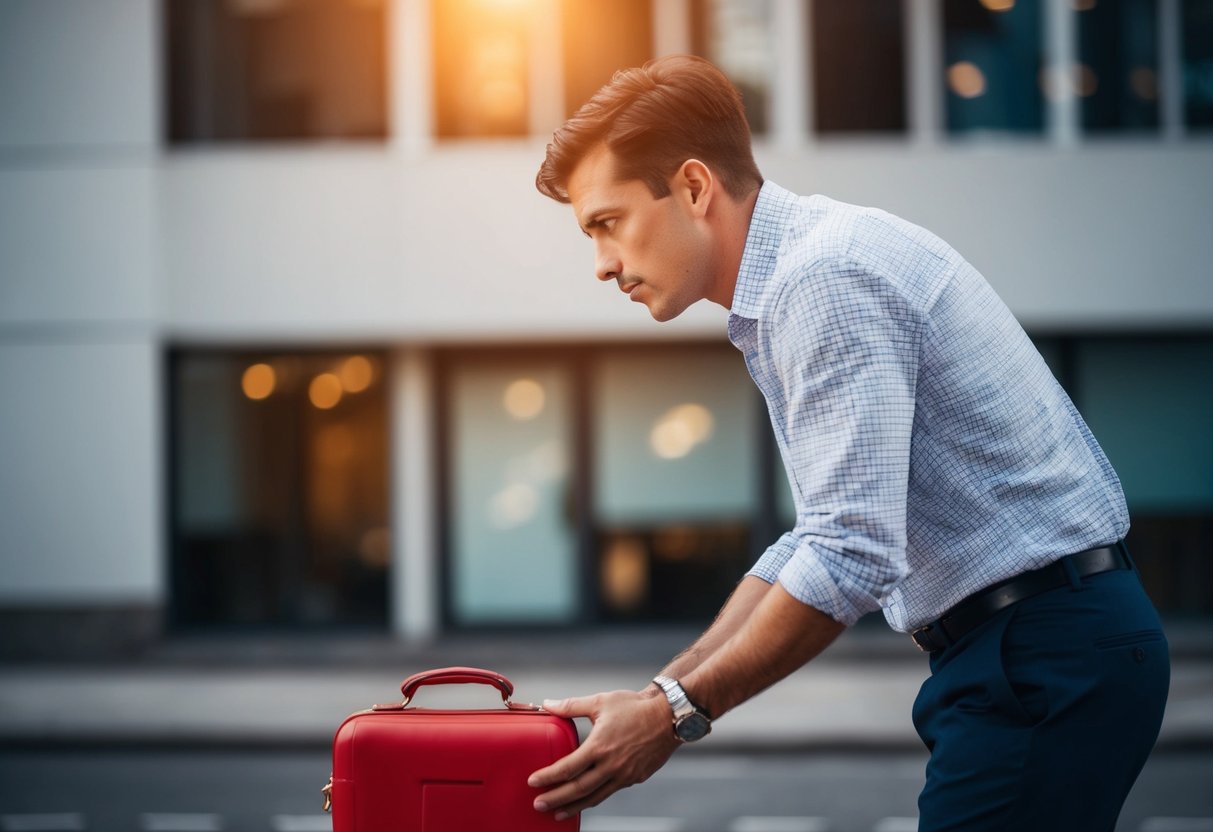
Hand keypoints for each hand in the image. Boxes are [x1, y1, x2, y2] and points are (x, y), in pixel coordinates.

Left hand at [528, 687, 679, 820]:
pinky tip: (585, 801)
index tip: (533, 781)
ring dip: (574, 806)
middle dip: (556, 799)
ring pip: (595, 797)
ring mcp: (624, 775)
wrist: (669, 716)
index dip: (548, 776)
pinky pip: (610, 792)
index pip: (567, 768)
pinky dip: (594, 799)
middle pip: (578, 789)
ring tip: (558, 813)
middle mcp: (611, 765)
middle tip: (538, 805)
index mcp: (599, 746)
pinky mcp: (635, 778)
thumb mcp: (601, 701)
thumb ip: (572, 705)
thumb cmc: (635, 706)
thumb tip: (548, 704)